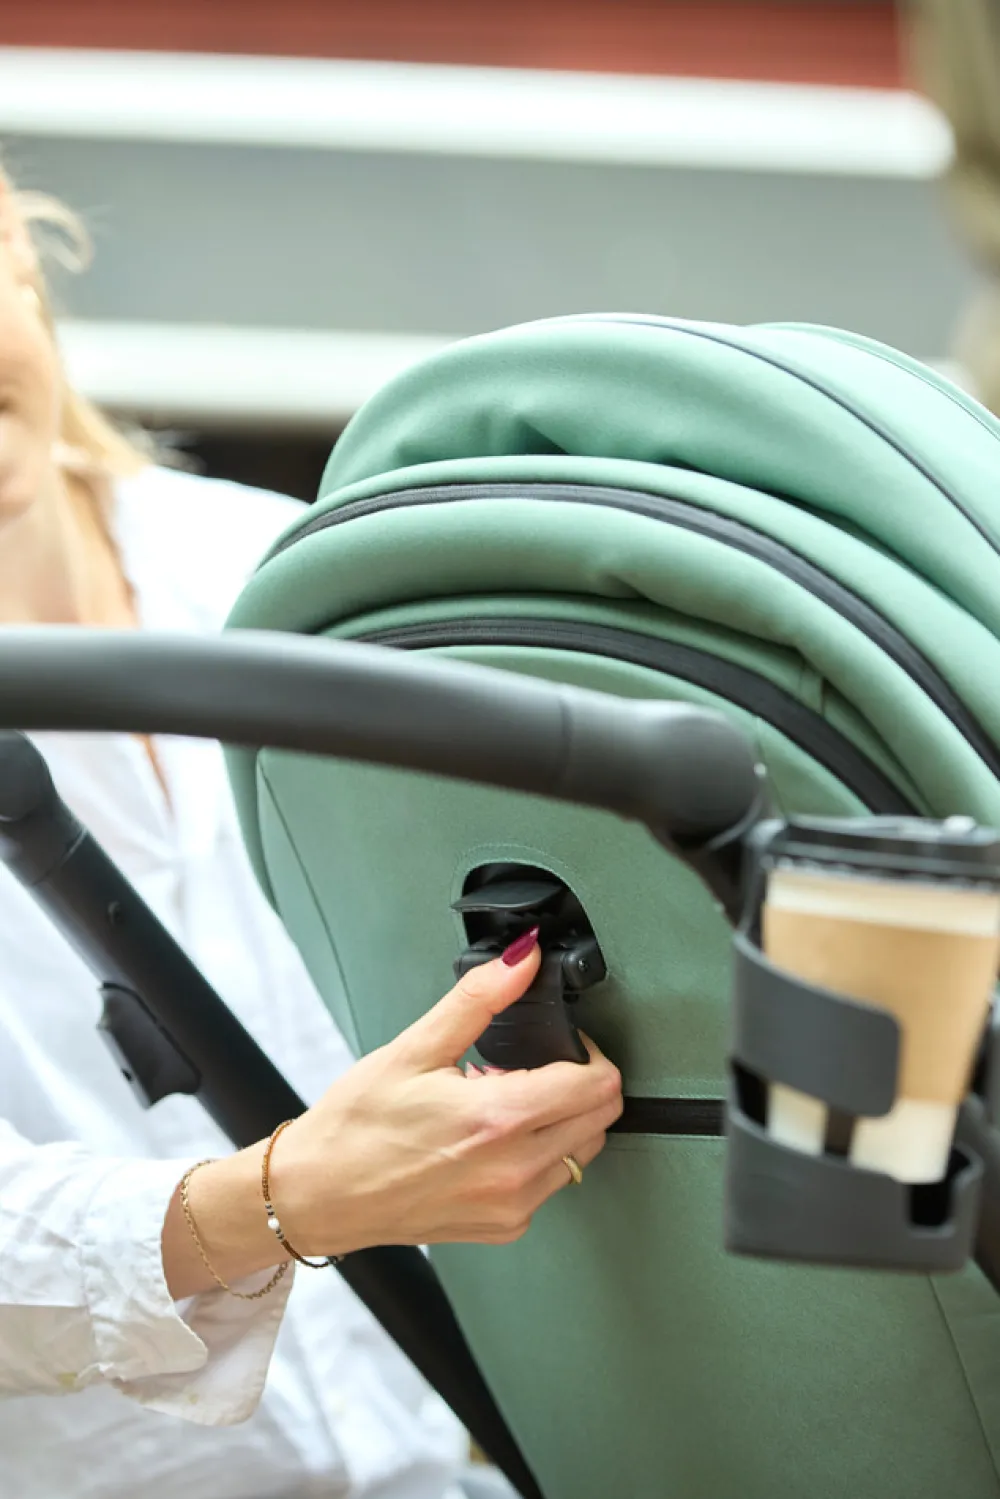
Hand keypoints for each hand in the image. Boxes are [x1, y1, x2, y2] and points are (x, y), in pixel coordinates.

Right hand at [164, 938, 621, 1298]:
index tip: (564, 1044)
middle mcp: (515, 1170)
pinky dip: (542, 1157)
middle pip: (602, 1119)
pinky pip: (553, 1185)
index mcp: (498, 1119)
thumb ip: (480, 998)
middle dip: (581, 1085)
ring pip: (584, 1154)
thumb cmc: (355, 1126)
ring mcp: (513, 1206)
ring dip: (564, 1123)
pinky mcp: (504, 1227)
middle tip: (533, 1070)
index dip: (590, 1053)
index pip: (597, 1084)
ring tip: (507, 1104)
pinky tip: (494, 1141)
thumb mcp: (414, 1048)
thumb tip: (523, 959)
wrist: (317, 1194)